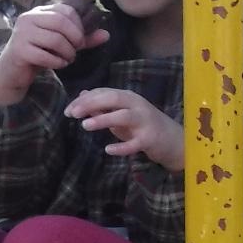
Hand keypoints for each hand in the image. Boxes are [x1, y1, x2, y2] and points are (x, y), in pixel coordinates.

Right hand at [0, 2, 108, 106]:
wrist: (13, 71)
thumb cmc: (39, 53)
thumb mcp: (62, 44)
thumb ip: (83, 39)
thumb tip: (106, 34)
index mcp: (39, 12)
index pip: (66, 11)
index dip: (78, 26)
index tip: (79, 40)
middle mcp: (28, 18)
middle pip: (61, 22)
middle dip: (76, 39)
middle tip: (76, 50)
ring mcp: (21, 34)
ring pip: (56, 40)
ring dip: (68, 53)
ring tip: (67, 59)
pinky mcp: (19, 50)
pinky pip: (46, 56)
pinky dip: (58, 62)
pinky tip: (58, 64)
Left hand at [67, 88, 185, 171]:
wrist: (174, 140)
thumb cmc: (143, 126)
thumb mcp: (122, 113)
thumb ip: (104, 105)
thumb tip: (82, 95)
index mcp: (129, 97)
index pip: (104, 93)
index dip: (85, 99)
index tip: (69, 110)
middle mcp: (137, 105)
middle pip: (113, 99)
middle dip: (91, 104)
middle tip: (72, 114)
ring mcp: (145, 122)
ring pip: (123, 116)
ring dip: (104, 119)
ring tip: (85, 126)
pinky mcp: (150, 139)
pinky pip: (134, 143)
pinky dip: (121, 147)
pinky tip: (108, 150)